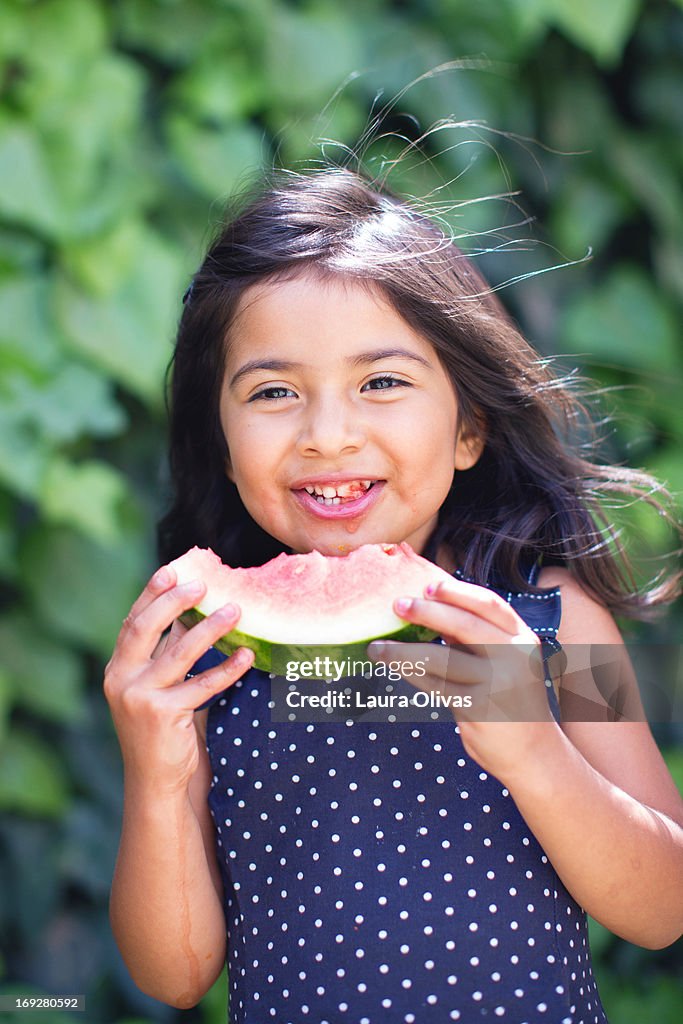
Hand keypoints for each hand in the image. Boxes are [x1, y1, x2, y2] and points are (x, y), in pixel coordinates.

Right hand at [104, 565, 253, 794]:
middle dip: (173, 601)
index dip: (151, 594)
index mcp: (117, 670)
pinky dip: (227, 669)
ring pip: (179, 652)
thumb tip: (191, 613)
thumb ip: (165, 656)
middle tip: (202, 584)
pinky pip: (203, 684)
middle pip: (146, 628)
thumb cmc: (163, 732)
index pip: (133, 622)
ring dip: (210, 628)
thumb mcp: (156, 689)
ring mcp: (139, 697)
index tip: (172, 570)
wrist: (156, 783)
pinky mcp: (162, 715)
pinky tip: (246, 656)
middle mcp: (121, 680)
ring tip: (236, 611)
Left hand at [369, 577, 557, 781]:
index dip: (457, 592)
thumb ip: (477, 639)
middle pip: (464, 625)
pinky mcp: (480, 708)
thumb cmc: (511, 701)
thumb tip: (432, 610)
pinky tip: (395, 669)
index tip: (427, 585)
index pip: (489, 604)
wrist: (535, 755)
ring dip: (403, 652)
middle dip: (427, 612)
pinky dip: (411, 675)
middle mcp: (514, 656)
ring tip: (377, 648)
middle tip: (397, 605)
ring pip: (441, 659)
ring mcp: (498, 683)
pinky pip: (436, 686)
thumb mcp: (506, 662)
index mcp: (522, 637)